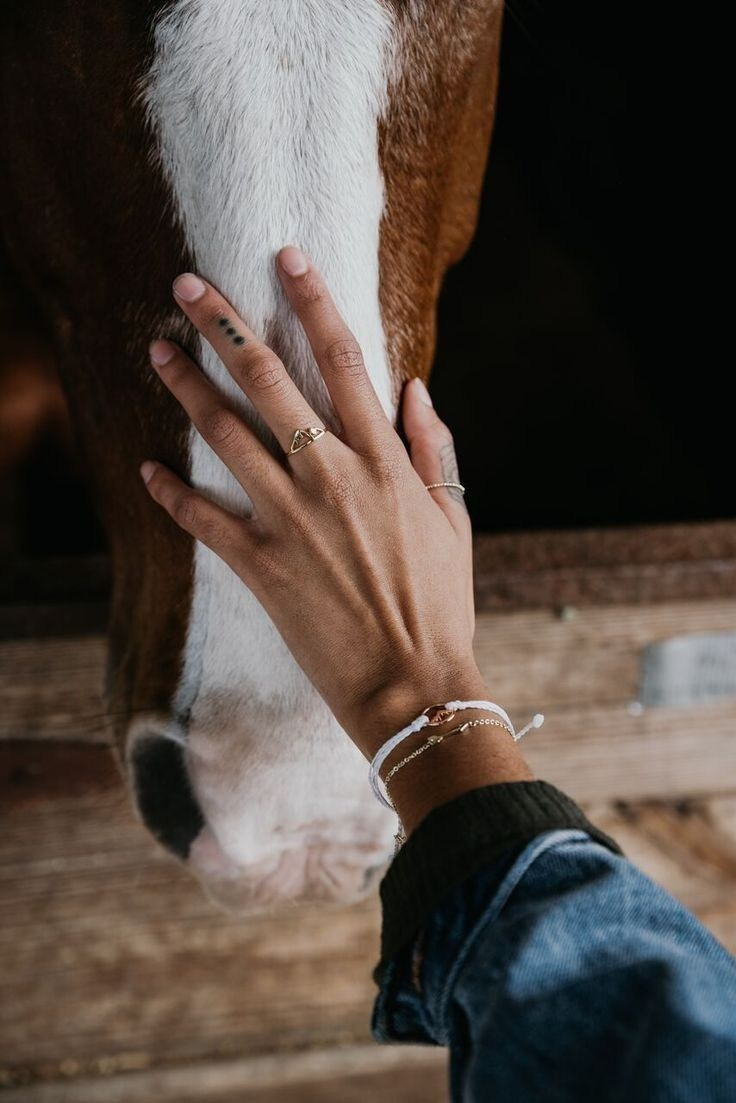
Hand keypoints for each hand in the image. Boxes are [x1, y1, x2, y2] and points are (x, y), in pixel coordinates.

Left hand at [141, 246, 483, 759]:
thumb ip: (433, 449)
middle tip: (186, 285)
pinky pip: (205, 518)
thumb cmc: (439, 603)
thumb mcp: (453, 520)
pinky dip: (173, 492)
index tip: (285, 257)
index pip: (344, 359)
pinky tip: (148, 467)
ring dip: (186, 388)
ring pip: (226, 436)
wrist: (411, 682)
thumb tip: (416, 388)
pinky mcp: (261, 565)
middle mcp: (332, 477)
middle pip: (269, 382)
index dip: (312, 301)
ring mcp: (291, 520)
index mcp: (383, 461)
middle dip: (224, 325)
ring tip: (156, 351)